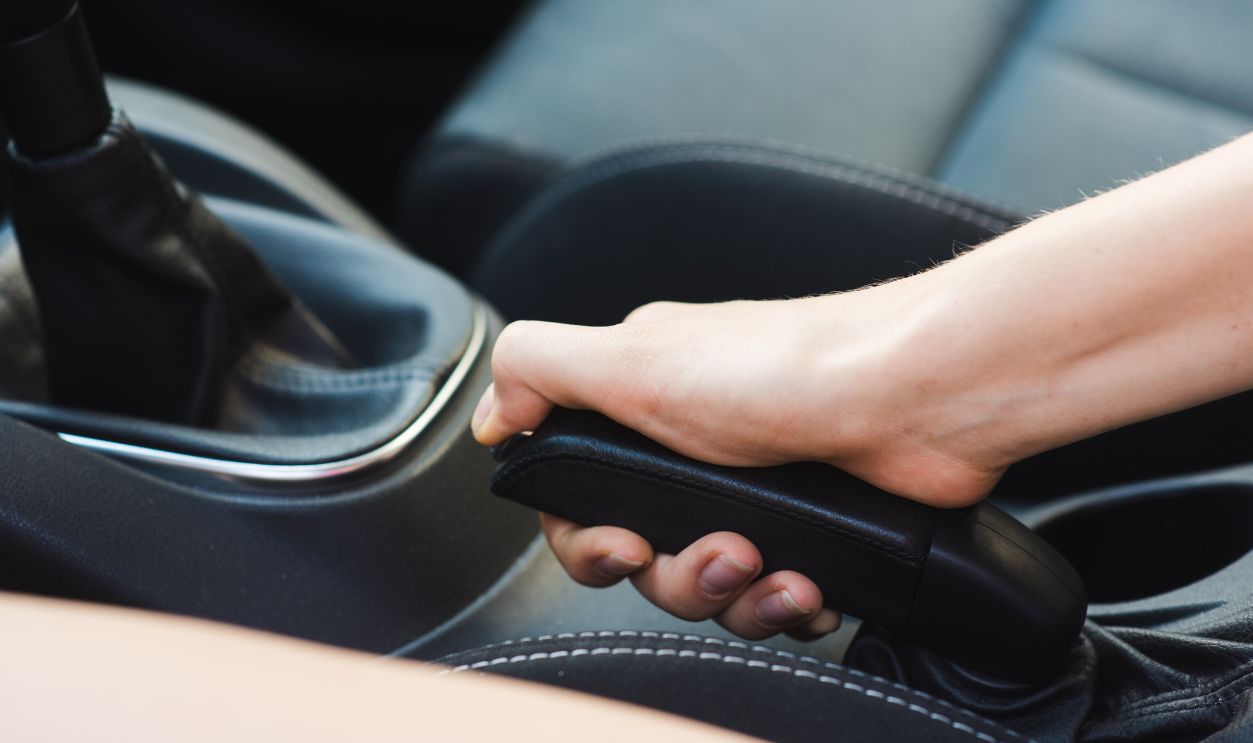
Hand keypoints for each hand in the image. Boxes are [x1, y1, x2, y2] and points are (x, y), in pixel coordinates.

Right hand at [471, 293, 1003, 639]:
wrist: (922, 396)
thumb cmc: (789, 370)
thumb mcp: (637, 359)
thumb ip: (542, 371)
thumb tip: (490, 414)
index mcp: (643, 399)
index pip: (579, 493)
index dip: (587, 537)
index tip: (620, 545)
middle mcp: (693, 442)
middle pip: (645, 552)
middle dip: (675, 575)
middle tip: (722, 555)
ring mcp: (754, 485)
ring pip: (709, 582)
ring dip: (735, 596)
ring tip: (775, 572)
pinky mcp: (810, 522)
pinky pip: (772, 594)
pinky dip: (786, 602)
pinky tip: (810, 586)